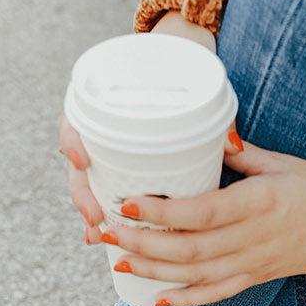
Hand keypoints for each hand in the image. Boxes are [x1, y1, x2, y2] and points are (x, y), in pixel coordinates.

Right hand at [59, 12, 227, 243]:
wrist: (180, 69)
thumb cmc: (186, 79)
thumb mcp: (197, 89)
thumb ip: (216, 115)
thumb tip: (233, 146)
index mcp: (106, 102)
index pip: (77, 118)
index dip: (72, 141)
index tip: (81, 160)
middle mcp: (99, 128)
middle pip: (79, 163)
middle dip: (83, 195)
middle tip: (96, 218)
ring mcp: (104, 150)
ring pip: (88, 183)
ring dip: (90, 212)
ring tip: (97, 234)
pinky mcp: (114, 170)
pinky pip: (101, 192)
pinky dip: (100, 215)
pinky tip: (99, 236)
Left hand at [104, 142, 305, 305]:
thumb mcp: (283, 162)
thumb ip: (242, 154)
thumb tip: (209, 136)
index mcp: (259, 203)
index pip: (201, 212)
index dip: (161, 212)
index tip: (127, 201)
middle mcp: (253, 239)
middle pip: (189, 249)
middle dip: (143, 243)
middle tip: (108, 232)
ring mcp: (254, 264)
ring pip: (196, 275)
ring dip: (154, 271)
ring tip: (119, 260)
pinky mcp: (256, 279)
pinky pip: (217, 294)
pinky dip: (187, 299)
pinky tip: (158, 298)